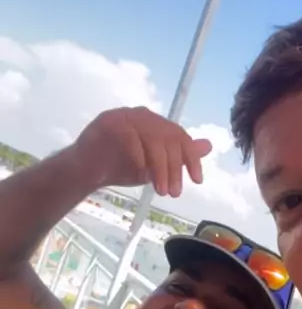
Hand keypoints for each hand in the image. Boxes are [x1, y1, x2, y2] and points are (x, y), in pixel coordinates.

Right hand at [72, 106, 211, 196]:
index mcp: (154, 123)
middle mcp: (141, 116)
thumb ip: (178, 156)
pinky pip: (130, 138)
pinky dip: (139, 158)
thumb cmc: (120, 167)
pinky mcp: (108, 122)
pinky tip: (141, 175)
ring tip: (161, 190)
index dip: (191, 158)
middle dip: (175, 168)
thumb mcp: (155, 166)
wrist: (86, 172)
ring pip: (152, 138)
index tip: (197, 181)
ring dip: (160, 168)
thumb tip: (208, 146)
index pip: (180, 136)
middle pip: (168, 137)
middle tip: (174, 193)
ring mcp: (124, 116)